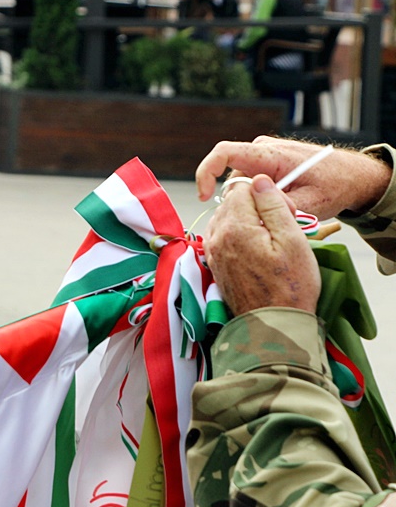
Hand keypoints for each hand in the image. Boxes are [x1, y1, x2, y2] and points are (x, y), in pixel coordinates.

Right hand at [195, 137, 391, 217]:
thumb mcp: (311, 203)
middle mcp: (262, 148)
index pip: (224, 153)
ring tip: (281, 209)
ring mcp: (263, 153)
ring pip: (239, 181)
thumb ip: (279, 208)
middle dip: (240, 200)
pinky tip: (277, 205)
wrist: (354, 175)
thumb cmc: (336, 185)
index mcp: (271, 153)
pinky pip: (248, 180)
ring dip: (251, 200)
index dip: (206, 173)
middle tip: (266, 217)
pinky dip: (256, 197)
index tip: (204, 197)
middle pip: (230, 175)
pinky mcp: (265, 161)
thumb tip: (254, 212)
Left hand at [204, 176, 319, 315]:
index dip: (267, 194)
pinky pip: (223, 236)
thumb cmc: (290, 286)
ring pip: (227, 218)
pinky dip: (240, 235)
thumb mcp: (292, 240)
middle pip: (232, 202)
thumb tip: (259, 181)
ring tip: (272, 240)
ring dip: (248, 221)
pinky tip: (259, 249)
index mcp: (234, 228)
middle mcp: (216, 237)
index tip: (285, 211)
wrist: (273, 325)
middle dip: (256, 206)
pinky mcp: (215, 264)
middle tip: (281, 226)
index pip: (243, 188)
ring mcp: (213, 252)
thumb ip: (273, 206)